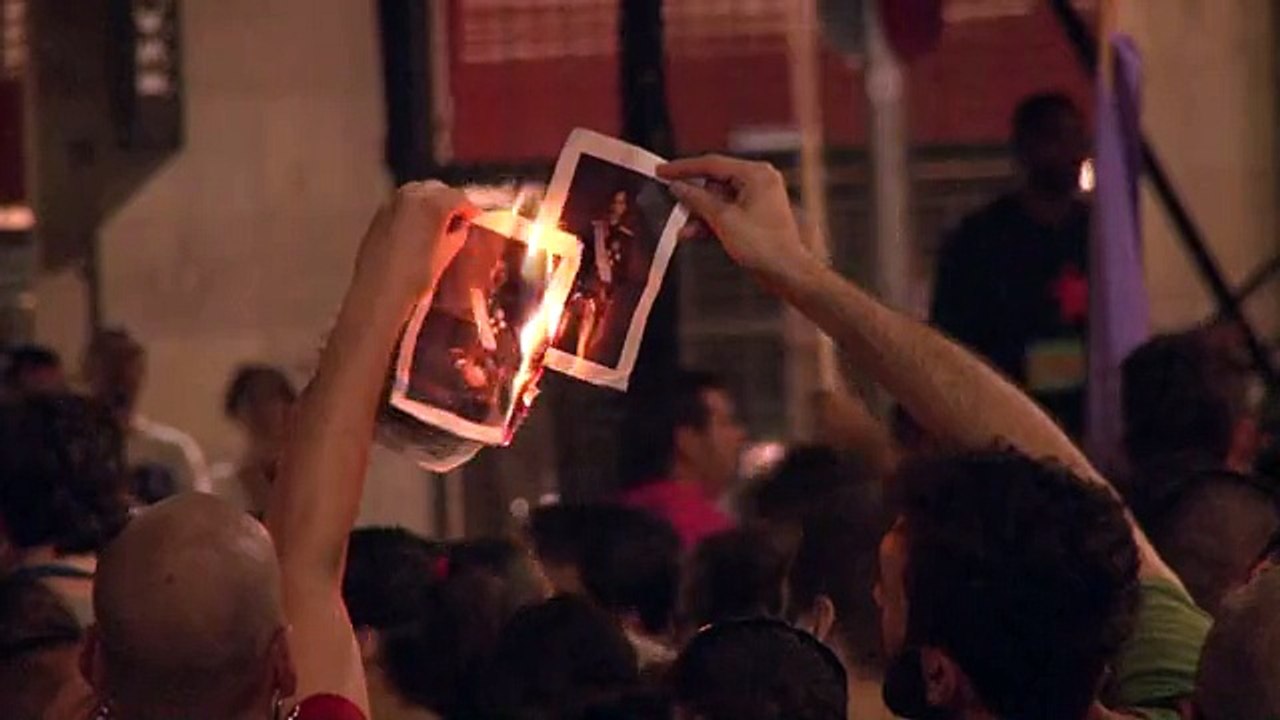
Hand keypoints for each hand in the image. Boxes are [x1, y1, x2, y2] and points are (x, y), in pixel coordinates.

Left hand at [353, 181, 475, 303]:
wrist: (380, 292)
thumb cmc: (418, 277)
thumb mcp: (446, 256)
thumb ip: (457, 235)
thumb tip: (460, 227)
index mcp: (433, 204)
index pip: (458, 197)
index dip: (470, 208)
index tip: (475, 218)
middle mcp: (411, 195)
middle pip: (436, 188)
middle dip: (448, 200)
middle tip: (457, 218)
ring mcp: (392, 202)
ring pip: (417, 192)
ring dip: (429, 201)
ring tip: (437, 222)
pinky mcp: (379, 213)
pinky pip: (402, 203)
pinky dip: (413, 209)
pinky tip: (417, 227)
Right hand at [658, 155, 809, 277]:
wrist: (786, 273)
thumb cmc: (764, 246)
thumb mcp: (723, 220)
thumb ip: (697, 200)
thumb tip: (678, 187)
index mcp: (755, 174)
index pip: (712, 164)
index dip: (683, 168)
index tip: (662, 171)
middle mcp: (758, 182)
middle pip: (714, 182)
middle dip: (693, 199)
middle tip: (673, 205)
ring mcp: (757, 200)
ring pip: (718, 200)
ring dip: (699, 215)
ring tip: (683, 230)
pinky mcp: (754, 217)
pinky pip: (726, 213)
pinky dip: (711, 223)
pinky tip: (694, 234)